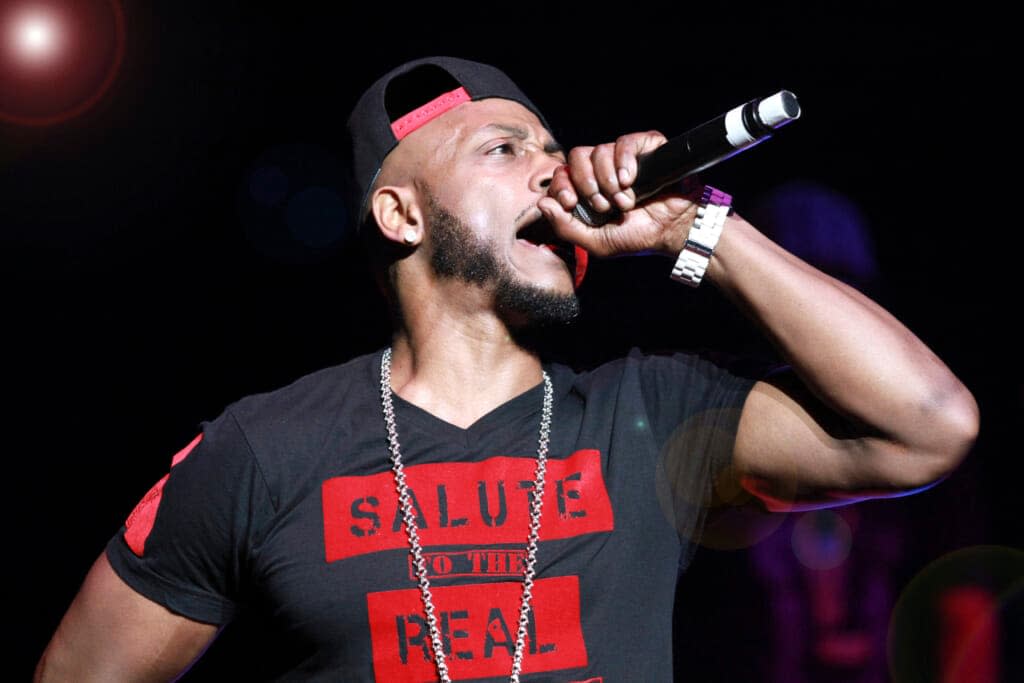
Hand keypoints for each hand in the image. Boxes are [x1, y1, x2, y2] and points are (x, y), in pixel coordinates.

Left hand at [537, 131, 700, 257]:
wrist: (674, 231)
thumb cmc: (637, 237)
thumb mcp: (597, 242)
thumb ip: (566, 227)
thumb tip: (542, 203)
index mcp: (587, 190)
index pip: (561, 174)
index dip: (561, 186)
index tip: (571, 203)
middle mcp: (602, 170)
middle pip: (576, 156)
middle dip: (586, 183)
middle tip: (602, 205)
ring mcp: (623, 158)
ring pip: (599, 150)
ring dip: (608, 181)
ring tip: (625, 201)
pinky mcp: (645, 148)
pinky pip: (624, 142)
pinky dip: (624, 161)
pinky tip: (630, 180)